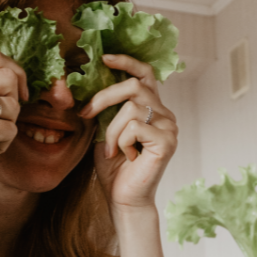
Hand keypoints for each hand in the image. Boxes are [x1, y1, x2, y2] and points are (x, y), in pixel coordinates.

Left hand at [82, 54, 177, 210]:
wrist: (124, 198)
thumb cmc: (114, 166)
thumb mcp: (105, 129)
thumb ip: (106, 107)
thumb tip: (91, 79)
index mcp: (152, 108)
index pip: (146, 74)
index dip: (127, 61)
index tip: (104, 58)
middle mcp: (165, 114)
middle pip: (135, 85)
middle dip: (104, 96)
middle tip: (86, 113)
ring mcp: (169, 127)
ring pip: (132, 108)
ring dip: (111, 130)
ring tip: (111, 150)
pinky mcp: (167, 142)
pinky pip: (135, 128)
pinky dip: (121, 142)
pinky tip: (126, 157)